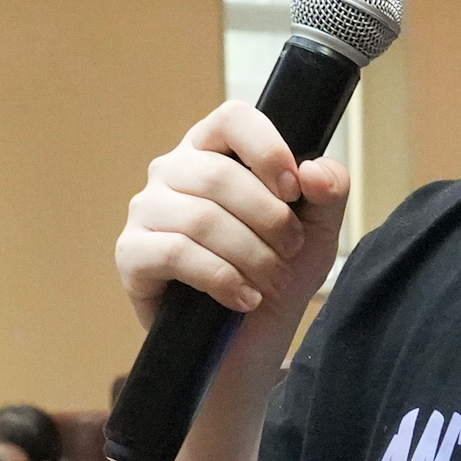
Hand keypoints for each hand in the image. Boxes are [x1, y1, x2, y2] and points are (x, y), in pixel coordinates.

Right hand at [117, 102, 350, 330]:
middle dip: (269, 221)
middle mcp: (172, 171)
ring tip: (272, 281)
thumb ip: (329, 190)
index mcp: (213, 149)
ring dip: (251, 255)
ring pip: (201, 218)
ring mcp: (146, 211)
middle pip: (219, 175)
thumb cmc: (277, 271)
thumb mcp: (318, 229)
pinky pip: (175, 254)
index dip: (268, 150)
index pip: (232, 119)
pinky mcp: (132, 254)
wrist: (249, 341)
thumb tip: (312, 172)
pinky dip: (221, 278)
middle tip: (291, 252)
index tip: (294, 191)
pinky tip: (244, 298)